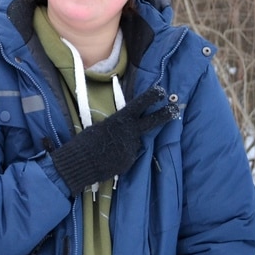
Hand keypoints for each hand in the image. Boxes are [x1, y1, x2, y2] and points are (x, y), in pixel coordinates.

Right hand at [49, 84, 176, 192]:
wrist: (80, 163)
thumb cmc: (85, 142)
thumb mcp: (101, 128)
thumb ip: (116, 126)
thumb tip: (126, 129)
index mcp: (120, 120)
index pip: (139, 105)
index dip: (151, 97)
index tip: (161, 91)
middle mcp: (130, 133)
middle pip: (152, 121)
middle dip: (164, 114)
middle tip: (175, 108)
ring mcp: (132, 148)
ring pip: (134, 142)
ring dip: (127, 143)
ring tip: (109, 148)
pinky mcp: (129, 161)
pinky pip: (128, 155)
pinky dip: (121, 155)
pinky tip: (108, 157)